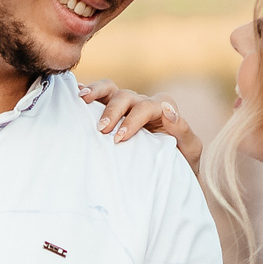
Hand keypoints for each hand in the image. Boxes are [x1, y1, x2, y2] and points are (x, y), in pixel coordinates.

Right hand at [80, 80, 202, 170]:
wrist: (171, 174)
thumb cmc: (182, 162)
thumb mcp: (190, 149)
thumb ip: (182, 129)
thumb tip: (168, 111)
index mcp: (162, 108)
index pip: (146, 107)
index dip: (132, 119)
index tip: (120, 138)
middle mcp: (143, 103)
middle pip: (125, 96)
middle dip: (112, 110)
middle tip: (102, 129)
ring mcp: (126, 107)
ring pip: (110, 89)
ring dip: (96, 93)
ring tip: (81, 99)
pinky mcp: (111, 113)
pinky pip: (98, 97)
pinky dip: (86, 93)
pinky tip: (72, 96)